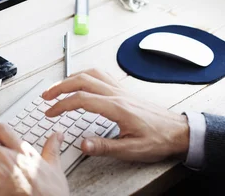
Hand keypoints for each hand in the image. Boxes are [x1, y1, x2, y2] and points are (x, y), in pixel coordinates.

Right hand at [41, 69, 189, 162]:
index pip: (81, 99)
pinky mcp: (124, 90)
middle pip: (82, 80)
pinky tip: (82, 81)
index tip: (50, 112)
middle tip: (46, 96)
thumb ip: (105, 146)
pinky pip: (101, 74)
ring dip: (71, 78)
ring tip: (58, 87)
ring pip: (91, 74)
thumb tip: (82, 144)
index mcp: (117, 107)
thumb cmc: (158, 139)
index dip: (62, 105)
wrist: (178, 131)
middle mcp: (117, 94)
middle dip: (60, 86)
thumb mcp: (132, 150)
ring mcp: (121, 89)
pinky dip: (86, 74)